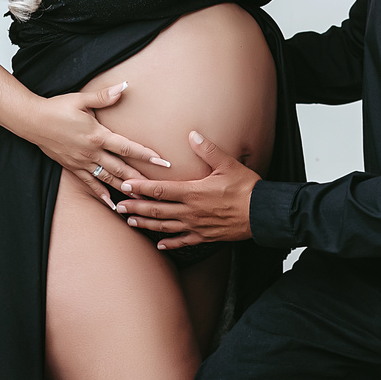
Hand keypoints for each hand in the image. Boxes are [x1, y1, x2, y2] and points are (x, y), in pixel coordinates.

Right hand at [30, 83, 170, 206]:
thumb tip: (124, 86)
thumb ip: (104, 96)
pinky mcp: (72, 167)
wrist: (32, 121)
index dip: (146, 155)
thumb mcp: (81, 99)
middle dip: (140, 178)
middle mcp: (91, 152)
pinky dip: (101, 194)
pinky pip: (89, 184)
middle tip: (157, 189)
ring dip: (124, 189)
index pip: (127, 147)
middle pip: (121, 168)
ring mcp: (81, 162)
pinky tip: (112, 204)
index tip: (162, 162)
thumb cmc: (56, 108)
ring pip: (107, 179)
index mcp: (97, 135)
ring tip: (140, 199)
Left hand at [115, 130, 257, 248]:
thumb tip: (193, 134)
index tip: (125, 186)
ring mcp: (196, 226)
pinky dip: (170, 243)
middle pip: (156, 210)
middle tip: (118, 207)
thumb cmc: (246, 188)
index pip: (159, 190)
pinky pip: (183, 242)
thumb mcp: (228, 164)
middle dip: (135, 208)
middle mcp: (190, 211)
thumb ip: (208, 150)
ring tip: (131, 223)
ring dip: (146, 225)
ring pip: (165, 227)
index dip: (140, 188)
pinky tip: (160, 245)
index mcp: (193, 192)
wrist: (262, 214)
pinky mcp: (205, 236)